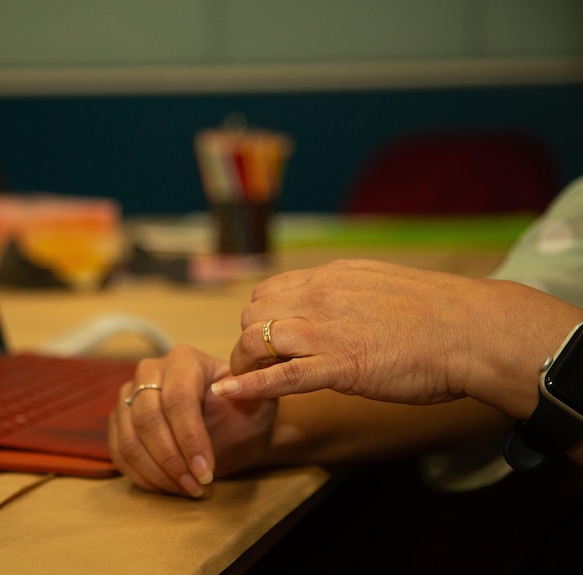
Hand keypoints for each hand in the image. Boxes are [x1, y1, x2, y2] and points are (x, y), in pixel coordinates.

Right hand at [108, 344, 276, 497]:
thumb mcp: (258, 402)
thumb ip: (251, 390)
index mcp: (184, 360)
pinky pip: (119, 452)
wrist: (233, 430)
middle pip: (147, 418)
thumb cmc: (245, 415)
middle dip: (171, 459)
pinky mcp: (119, 421)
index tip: (206, 471)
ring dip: (157, 472)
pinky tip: (168, 487)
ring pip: (129, 438)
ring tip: (186, 488)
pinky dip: (142, 476)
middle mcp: (150, 370)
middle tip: (196, 485)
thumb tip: (231, 388)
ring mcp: (129, 395)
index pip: (178, 399)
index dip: (189, 438)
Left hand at [214, 259, 582, 419]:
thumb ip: (349, 293)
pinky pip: (281, 374)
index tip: (265, 339)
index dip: (261, 318)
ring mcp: (327, 329)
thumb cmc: (438, 314)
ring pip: (257, 339)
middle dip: (248, 341)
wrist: (472, 330)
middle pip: (254, 314)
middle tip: (255, 365)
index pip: (269, 291)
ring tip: (246, 384)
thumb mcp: (382, 285)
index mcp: (332, 276)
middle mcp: (320, 296)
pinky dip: (250, 384)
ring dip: (244, 363)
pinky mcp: (339, 364)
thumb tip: (335, 303)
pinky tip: (227, 393)